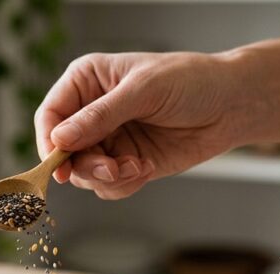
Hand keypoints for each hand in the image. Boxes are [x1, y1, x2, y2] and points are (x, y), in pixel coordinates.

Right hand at [35, 52, 241, 199]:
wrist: (231, 104)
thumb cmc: (190, 82)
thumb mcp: (143, 91)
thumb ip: (100, 116)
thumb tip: (60, 139)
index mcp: (87, 82)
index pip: (51, 115)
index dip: (49, 142)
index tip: (57, 164)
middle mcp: (91, 113)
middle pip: (63, 152)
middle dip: (85, 166)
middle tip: (110, 169)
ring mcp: (109, 140)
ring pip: (85, 174)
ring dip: (108, 177)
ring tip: (137, 166)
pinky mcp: (127, 163)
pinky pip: (108, 186)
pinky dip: (125, 184)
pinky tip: (146, 168)